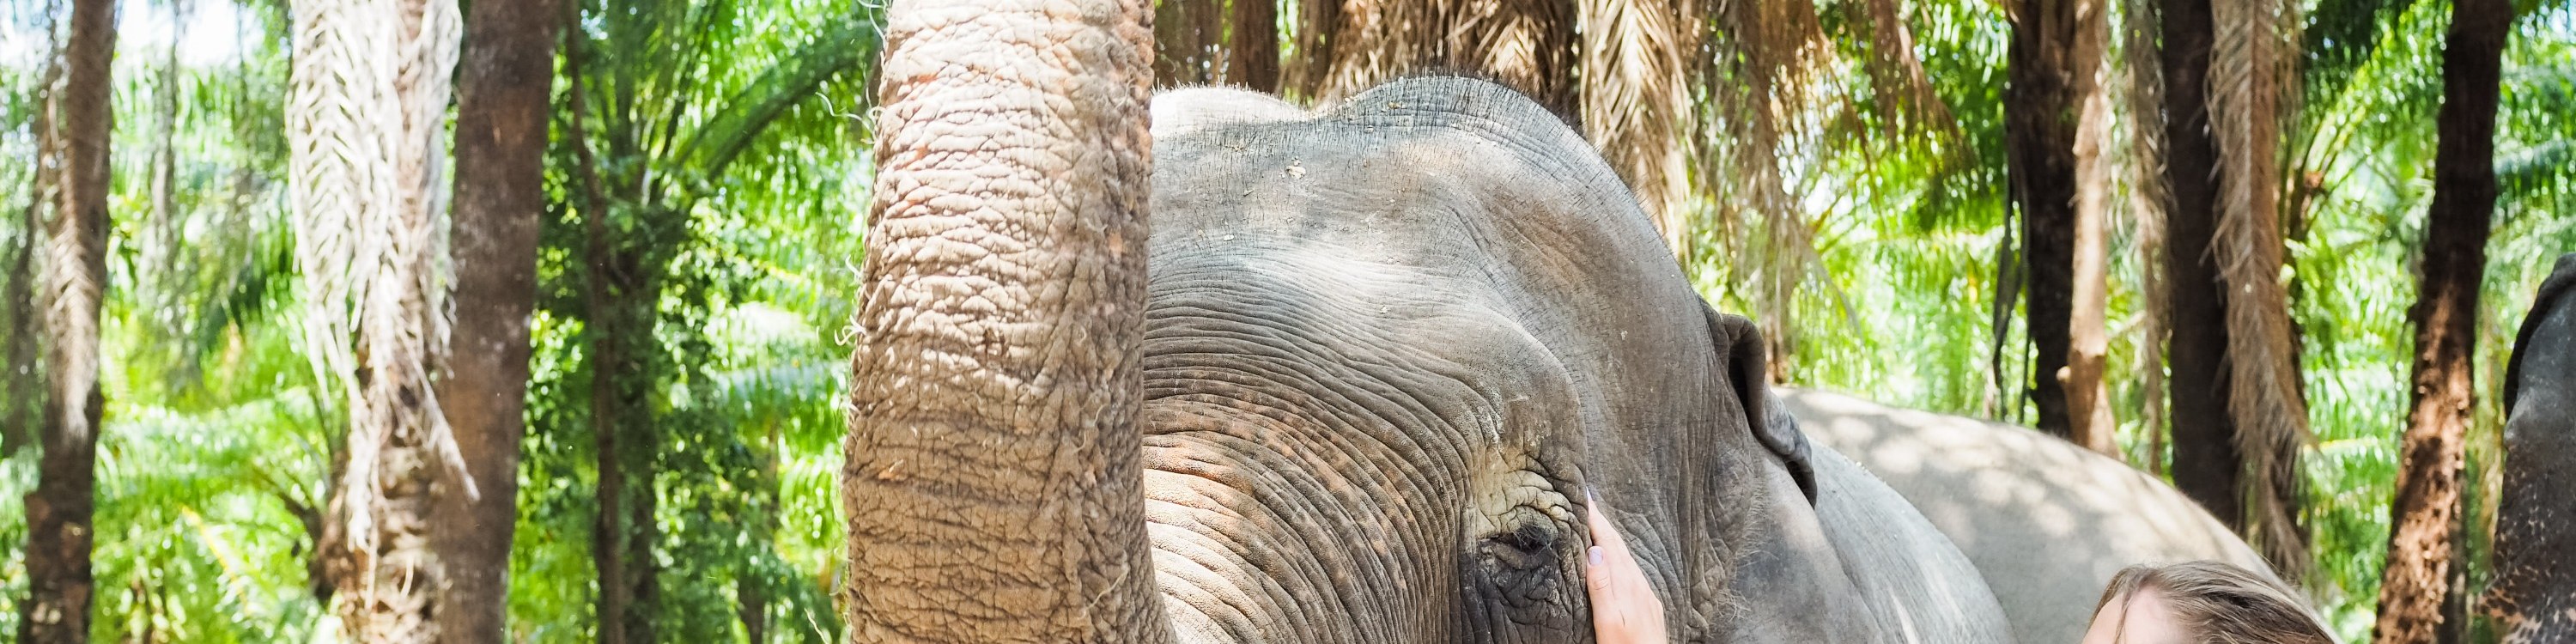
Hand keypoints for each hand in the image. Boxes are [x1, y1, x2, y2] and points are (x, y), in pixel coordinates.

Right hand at [1584, 494, 1666, 643]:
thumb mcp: (1609, 621)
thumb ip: (1601, 586)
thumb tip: (1594, 551)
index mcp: (1626, 584)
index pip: (1608, 543)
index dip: (1596, 519)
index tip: (1583, 497)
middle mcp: (1638, 584)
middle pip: (1618, 546)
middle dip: (1602, 522)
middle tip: (1588, 501)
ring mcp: (1645, 594)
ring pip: (1625, 558)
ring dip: (1610, 539)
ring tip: (1597, 524)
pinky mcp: (1649, 605)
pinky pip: (1632, 571)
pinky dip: (1619, 557)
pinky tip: (1616, 560)